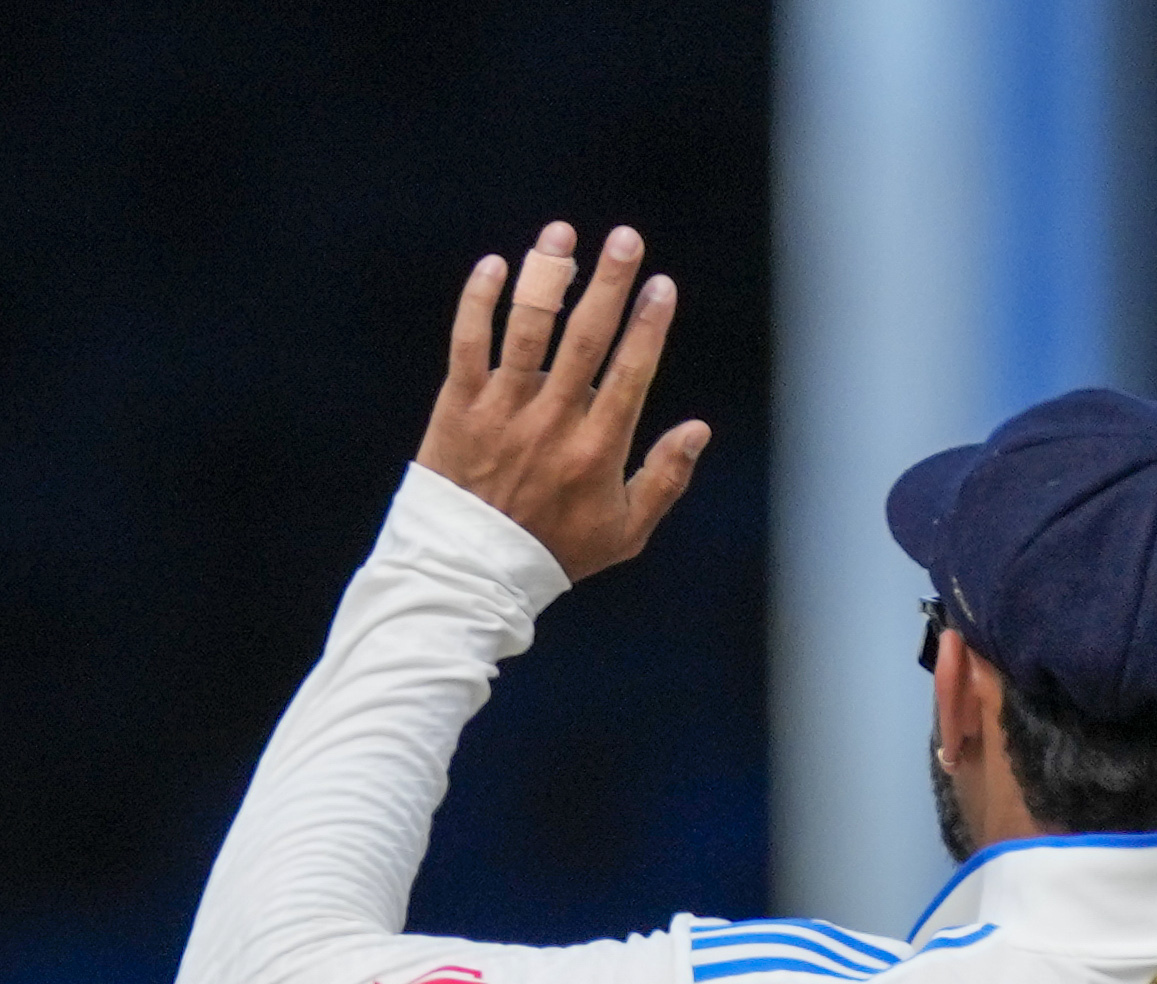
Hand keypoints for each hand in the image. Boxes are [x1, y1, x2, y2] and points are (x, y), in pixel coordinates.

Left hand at [416, 218, 709, 583]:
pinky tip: (494, 266)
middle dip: (609, 283)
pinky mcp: (457, 410)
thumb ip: (665, 479)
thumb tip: (699, 428)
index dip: (648, 325)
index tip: (662, 285)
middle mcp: (550, 422)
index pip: (631, 371)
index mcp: (596, 448)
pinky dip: (478, 304)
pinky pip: (467, 346)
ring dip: (547, 277)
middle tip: (625, 239)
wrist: (467, 577)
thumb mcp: (623, 532)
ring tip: (561, 233)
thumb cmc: (552, 553)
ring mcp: (501, 412)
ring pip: (527, 331)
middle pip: (586, 338)